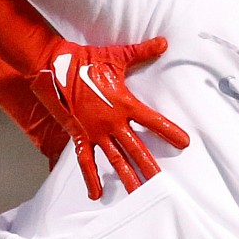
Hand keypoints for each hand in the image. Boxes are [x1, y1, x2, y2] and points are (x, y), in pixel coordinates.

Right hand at [32, 37, 190, 200]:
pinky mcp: (80, 136)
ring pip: (115, 160)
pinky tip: (96, 195)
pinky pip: (86, 161)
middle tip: (163, 184)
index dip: (169, 131)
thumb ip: (142, 52)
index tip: (184, 143)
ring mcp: (96, 132)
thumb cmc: (86, 61)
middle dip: (150, 166)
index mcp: (124, 103)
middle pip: (136, 149)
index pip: (152, 120)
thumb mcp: (116, 56)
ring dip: (127, 178)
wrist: (54, 67)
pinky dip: (90, 178)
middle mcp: (112, 122)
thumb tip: (164, 42)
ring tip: (139, 194)